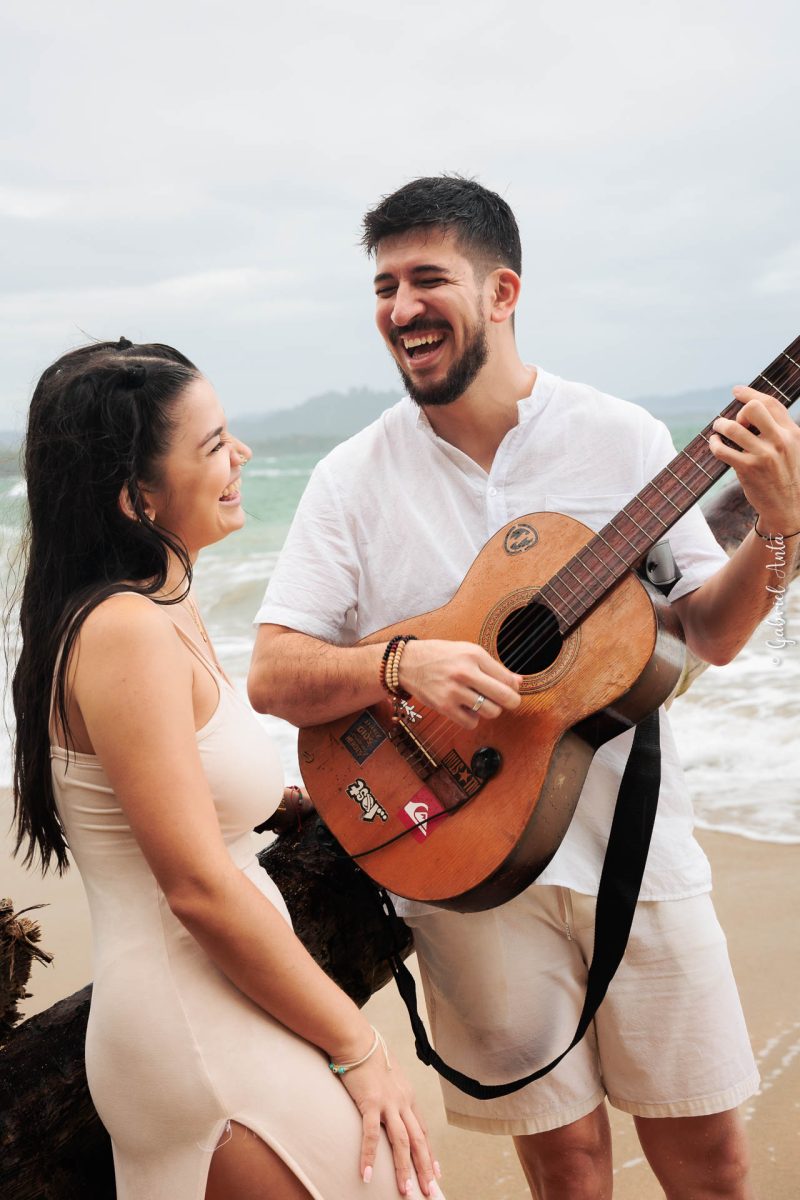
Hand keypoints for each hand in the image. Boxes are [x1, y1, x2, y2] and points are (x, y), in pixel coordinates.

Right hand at [338, 1047, 439, 1195]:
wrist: (358, 1041)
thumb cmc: (371, 1056)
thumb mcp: (390, 1076)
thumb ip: (394, 1093)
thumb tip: (393, 1105)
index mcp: (408, 1097)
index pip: (423, 1131)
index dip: (430, 1153)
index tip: (436, 1172)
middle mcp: (403, 1102)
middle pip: (418, 1140)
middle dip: (424, 1168)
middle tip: (429, 1191)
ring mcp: (388, 1103)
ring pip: (401, 1142)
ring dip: (404, 1168)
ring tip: (405, 1190)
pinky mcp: (370, 1103)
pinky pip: (371, 1135)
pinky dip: (369, 1156)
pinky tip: (367, 1174)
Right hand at [398, 638, 521, 729]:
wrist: (408, 663)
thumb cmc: (440, 656)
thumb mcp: (468, 651)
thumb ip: (493, 667)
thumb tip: (518, 682)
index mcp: (474, 655)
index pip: (508, 679)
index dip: (513, 687)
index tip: (509, 689)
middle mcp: (465, 672)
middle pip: (505, 697)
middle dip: (511, 702)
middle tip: (506, 702)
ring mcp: (454, 691)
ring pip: (490, 712)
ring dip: (489, 710)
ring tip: (480, 702)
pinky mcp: (444, 706)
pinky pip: (472, 722)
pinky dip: (472, 719)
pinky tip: (465, 708)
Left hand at [709, 387, 799, 533]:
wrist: (788, 508)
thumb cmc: (786, 475)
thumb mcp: (792, 448)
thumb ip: (779, 429)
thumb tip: (753, 407)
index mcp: (792, 432)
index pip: (770, 403)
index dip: (750, 393)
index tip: (736, 390)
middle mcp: (780, 441)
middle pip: (753, 408)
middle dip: (739, 411)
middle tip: (736, 423)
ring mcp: (763, 455)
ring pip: (733, 428)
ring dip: (721, 426)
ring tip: (718, 429)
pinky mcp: (747, 469)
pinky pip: (722, 449)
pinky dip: (714, 444)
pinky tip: (715, 444)